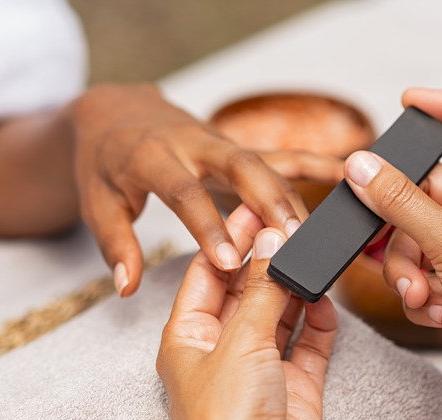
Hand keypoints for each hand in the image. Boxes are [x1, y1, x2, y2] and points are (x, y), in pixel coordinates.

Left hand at [69, 84, 341, 296]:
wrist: (117, 112)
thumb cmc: (105, 162)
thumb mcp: (97, 203)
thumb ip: (116, 244)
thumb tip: (127, 286)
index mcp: (151, 157)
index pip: (184, 192)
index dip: (206, 226)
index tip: (227, 261)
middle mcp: (192, 144)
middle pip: (238, 167)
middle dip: (268, 201)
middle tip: (292, 238)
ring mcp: (220, 142)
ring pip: (265, 164)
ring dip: (293, 196)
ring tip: (317, 233)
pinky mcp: (238, 147)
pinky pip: (280, 154)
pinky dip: (313, 163)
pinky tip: (344, 173)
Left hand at [156, 204, 337, 419]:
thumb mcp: (241, 344)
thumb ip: (263, 290)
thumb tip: (273, 240)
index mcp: (190, 338)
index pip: (208, 273)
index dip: (230, 240)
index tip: (255, 208)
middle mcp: (224, 348)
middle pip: (247, 289)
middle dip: (269, 259)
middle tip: (293, 224)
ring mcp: (261, 366)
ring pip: (281, 311)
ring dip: (297, 286)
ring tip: (312, 254)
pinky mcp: (295, 383)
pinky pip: (309, 340)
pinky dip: (319, 319)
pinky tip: (324, 300)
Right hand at [343, 88, 441, 401]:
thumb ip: (403, 203)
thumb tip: (365, 168)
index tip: (413, 102)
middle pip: (427, 193)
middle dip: (405, 229)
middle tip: (396, 246)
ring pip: (416, 236)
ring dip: (409, 269)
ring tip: (425, 293)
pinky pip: (421, 268)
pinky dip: (420, 290)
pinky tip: (438, 309)